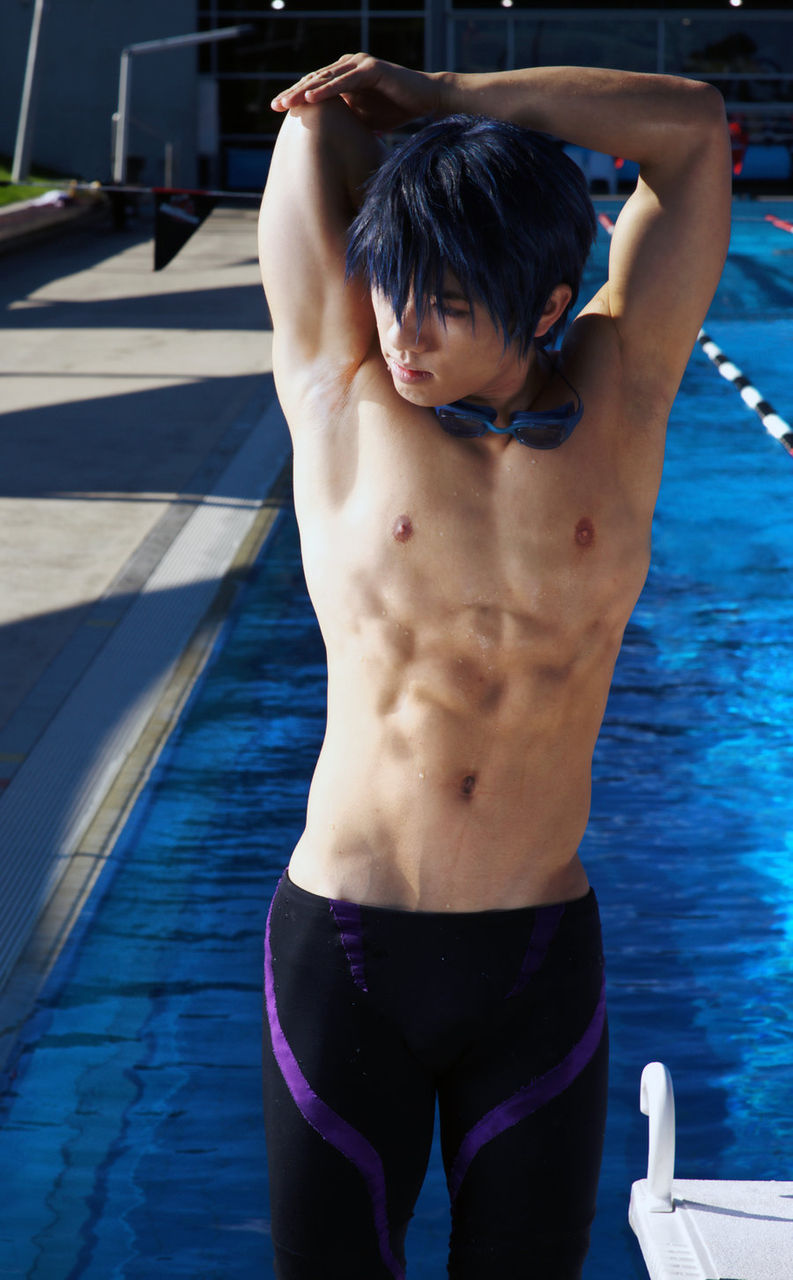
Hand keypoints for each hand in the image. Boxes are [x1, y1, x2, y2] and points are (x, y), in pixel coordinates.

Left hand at [271, 53, 441, 130]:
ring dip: (305, 91)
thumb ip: (343, 119)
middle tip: (274, 106)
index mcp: (344, 75)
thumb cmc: (394, 110)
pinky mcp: (371, 69)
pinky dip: (327, 90)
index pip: (315, 85)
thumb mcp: (361, 118)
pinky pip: (344, 81)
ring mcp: (359, 64)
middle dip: (294, 93)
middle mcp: (349, 65)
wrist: (425, 100)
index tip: (277, 110)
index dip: (296, 96)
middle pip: (315, 79)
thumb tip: (326, 141)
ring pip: (326, 79)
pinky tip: (311, 98)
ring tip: (288, 103)